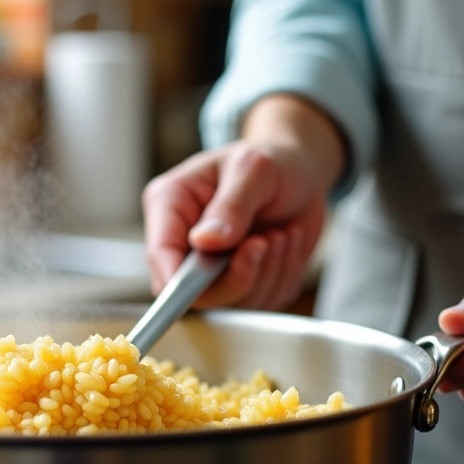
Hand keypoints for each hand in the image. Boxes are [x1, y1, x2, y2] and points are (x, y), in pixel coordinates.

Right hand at [142, 94, 344, 308]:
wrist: (302, 172)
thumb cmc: (272, 160)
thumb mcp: (254, 169)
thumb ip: (231, 206)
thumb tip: (204, 242)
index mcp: (170, 204)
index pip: (161, 255)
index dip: (181, 279)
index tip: (216, 277)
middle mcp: (184, 241)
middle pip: (195, 292)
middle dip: (240, 275)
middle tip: (265, 241)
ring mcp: (211, 267)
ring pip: (233, 301)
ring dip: (268, 272)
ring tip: (280, 233)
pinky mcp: (240, 282)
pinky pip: (261, 302)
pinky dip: (283, 276)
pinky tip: (286, 243)